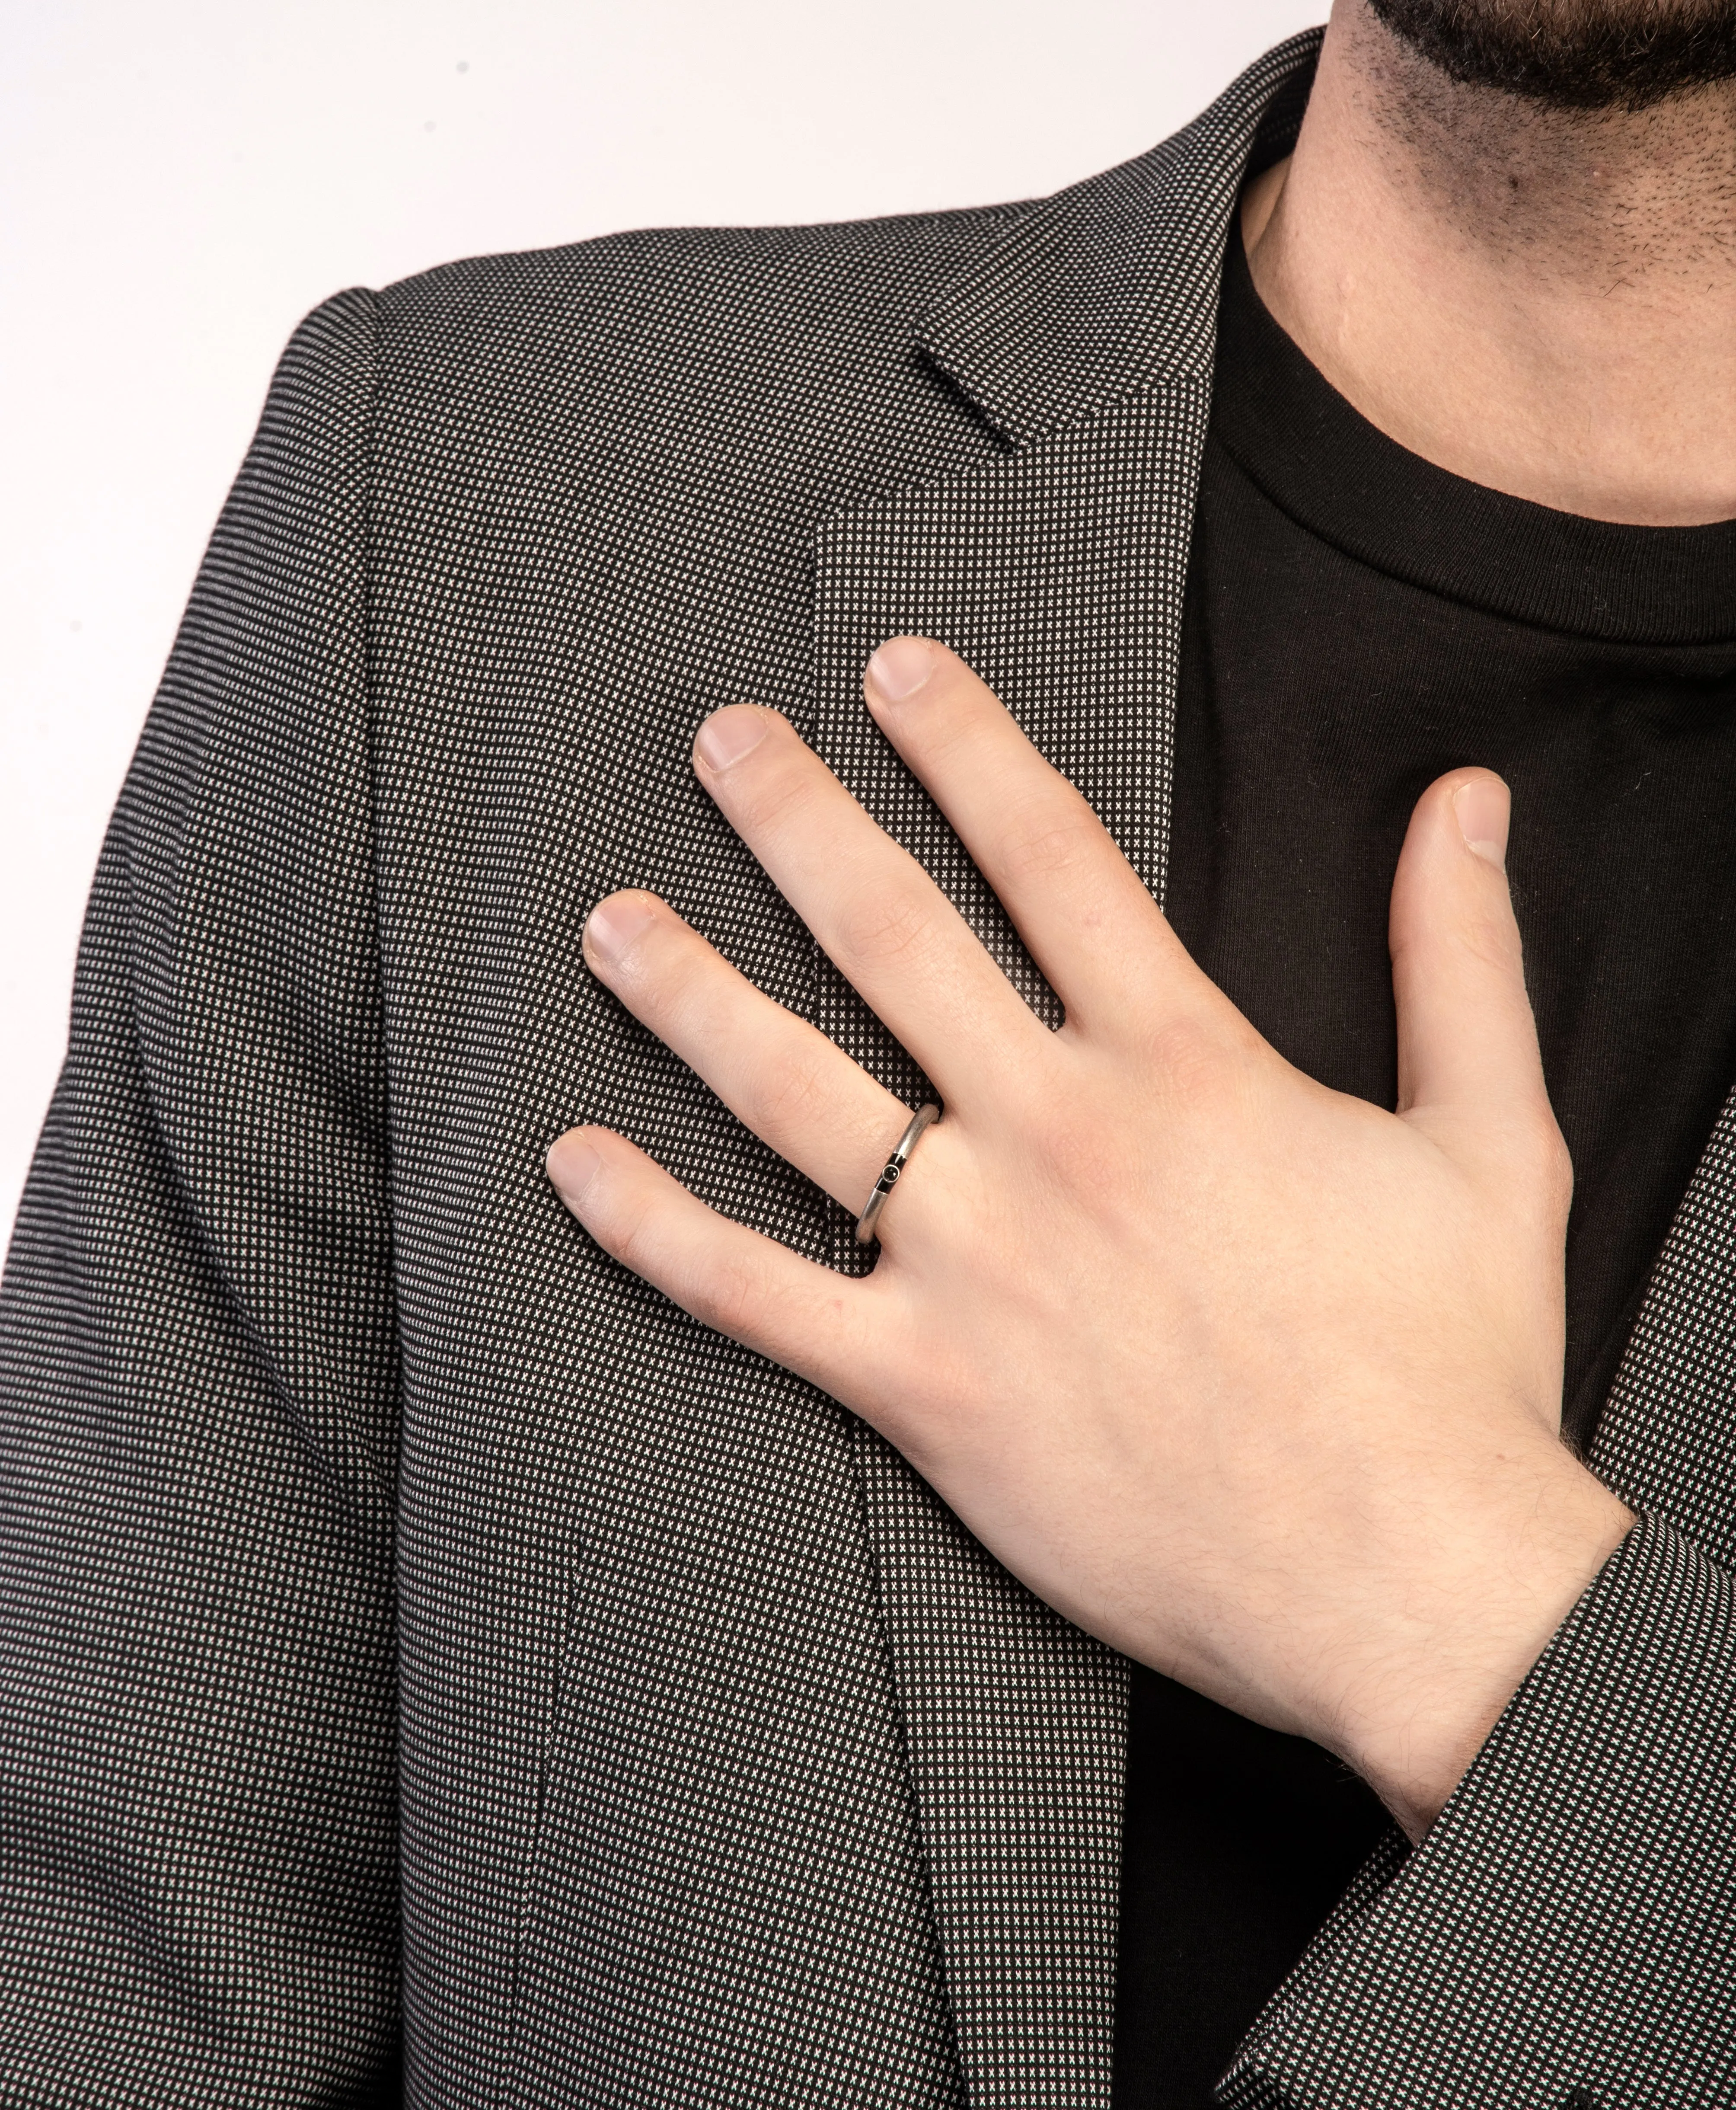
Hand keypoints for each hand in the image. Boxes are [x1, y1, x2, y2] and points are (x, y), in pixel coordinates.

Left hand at [547, 638, 1632, 1837]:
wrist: (1414, 1581)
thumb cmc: (1455, 1368)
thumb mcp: (1494, 1137)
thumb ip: (1461, 956)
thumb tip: (1467, 802)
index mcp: (1183, 1067)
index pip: (1050, 857)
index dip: (967, 746)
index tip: (893, 669)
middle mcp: (1057, 1139)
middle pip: (893, 936)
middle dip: (795, 821)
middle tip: (719, 739)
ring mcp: (977, 1265)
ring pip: (793, 1093)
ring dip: (688, 995)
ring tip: (609, 923)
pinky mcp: (927, 1390)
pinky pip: (754, 1296)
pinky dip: (652, 1229)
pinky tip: (573, 1165)